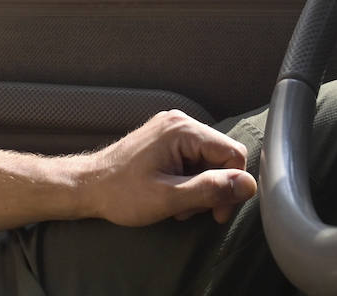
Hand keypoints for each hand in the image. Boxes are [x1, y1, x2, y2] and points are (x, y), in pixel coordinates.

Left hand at [77, 109, 256, 225]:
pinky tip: (171, 195)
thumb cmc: (122, 193)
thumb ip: (210, 189)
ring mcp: (171, 129)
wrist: (87, 186)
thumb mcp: (169, 198)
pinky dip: (188, 181)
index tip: (216, 213)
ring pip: (208, 162)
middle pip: (221, 158)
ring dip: (199, 188)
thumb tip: (249, 184)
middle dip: (212, 189)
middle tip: (190, 212)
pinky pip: (193, 159)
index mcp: (183, 130)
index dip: (232, 186)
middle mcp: (180, 122)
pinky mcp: (165, 140)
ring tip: (176, 206)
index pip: (233, 154)